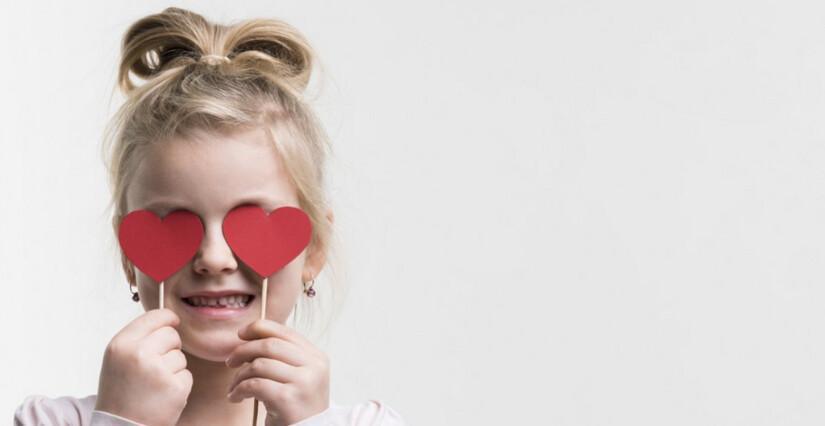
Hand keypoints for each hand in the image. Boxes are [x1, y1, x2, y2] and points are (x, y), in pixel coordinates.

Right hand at [95, 308, 192, 425]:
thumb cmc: (120, 394)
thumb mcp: (118, 359)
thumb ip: (139, 338)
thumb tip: (167, 319)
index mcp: (121, 344)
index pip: (155, 316)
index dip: (168, 318)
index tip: (173, 321)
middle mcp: (139, 354)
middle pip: (172, 334)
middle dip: (170, 347)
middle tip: (155, 366)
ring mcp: (158, 370)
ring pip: (180, 356)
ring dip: (173, 369)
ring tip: (154, 385)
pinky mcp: (175, 387)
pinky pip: (186, 375)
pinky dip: (178, 385)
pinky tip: (162, 395)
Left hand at [226, 319, 329, 425]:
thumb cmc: (296, 407)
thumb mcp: (298, 376)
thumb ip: (283, 355)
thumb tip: (250, 335)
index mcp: (316, 357)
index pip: (284, 332)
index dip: (258, 328)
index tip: (241, 334)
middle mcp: (314, 367)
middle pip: (269, 345)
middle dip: (243, 350)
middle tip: (230, 362)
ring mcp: (303, 382)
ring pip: (259, 364)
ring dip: (239, 375)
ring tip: (234, 387)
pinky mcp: (288, 399)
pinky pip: (254, 385)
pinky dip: (239, 389)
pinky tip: (236, 397)